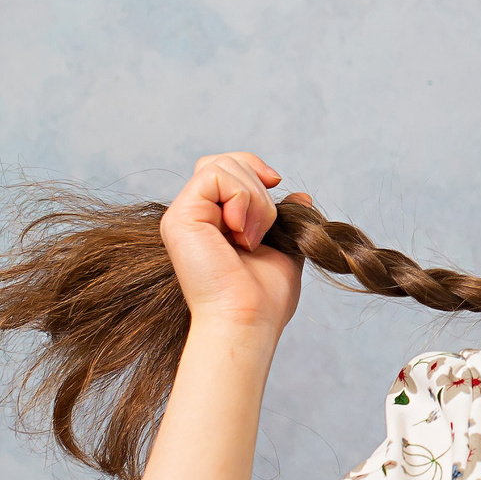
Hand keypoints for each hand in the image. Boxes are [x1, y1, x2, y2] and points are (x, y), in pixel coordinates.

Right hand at [159, 151, 305, 333]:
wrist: (248, 319)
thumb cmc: (264, 297)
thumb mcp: (282, 248)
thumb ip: (287, 220)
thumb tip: (301, 196)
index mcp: (212, 221)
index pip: (227, 168)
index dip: (255, 170)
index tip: (277, 186)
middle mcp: (193, 215)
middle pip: (223, 160)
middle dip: (257, 185)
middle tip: (262, 230)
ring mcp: (183, 215)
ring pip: (221, 165)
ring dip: (253, 198)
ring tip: (251, 237)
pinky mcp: (179, 217)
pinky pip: (215, 176)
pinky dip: (241, 197)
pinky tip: (241, 233)